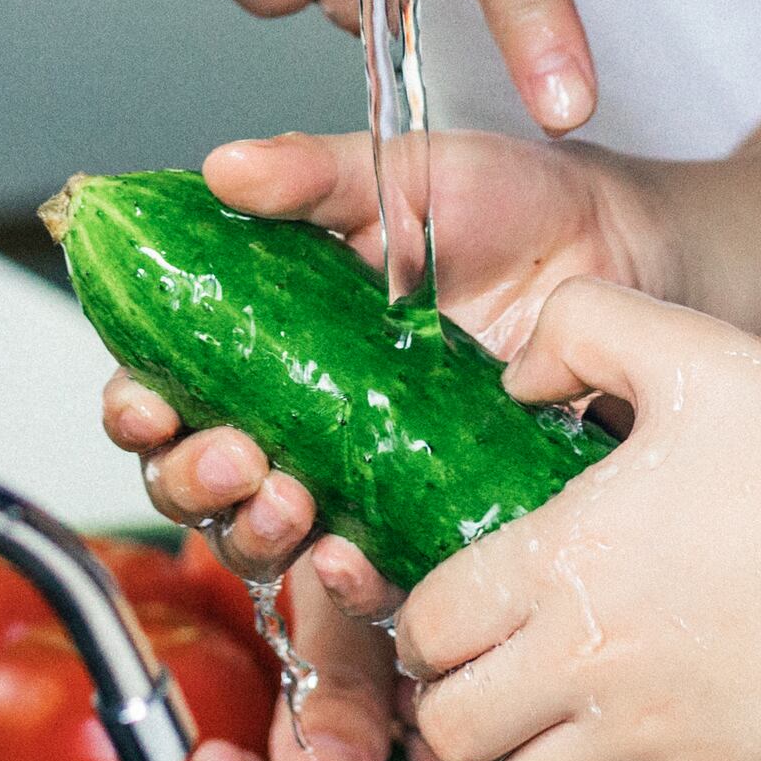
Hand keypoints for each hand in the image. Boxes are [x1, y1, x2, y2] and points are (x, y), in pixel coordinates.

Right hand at [99, 127, 673, 576]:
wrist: (623, 250)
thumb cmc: (506, 206)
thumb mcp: (403, 174)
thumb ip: (314, 174)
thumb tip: (227, 169)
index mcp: (263, 335)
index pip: (165, 387)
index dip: (137, 408)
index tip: (147, 406)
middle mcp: (295, 416)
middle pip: (196, 482)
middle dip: (195, 482)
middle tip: (234, 458)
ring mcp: (358, 478)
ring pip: (265, 543)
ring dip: (256, 537)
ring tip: (291, 503)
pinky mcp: (427, 525)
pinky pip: (368, 587)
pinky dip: (348, 590)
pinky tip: (355, 562)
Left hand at [398, 282, 760, 760]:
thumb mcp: (683, 345)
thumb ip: (577, 328)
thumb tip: (515, 378)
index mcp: (558, 558)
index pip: (425, 627)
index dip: (428, 622)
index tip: (463, 611)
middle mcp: (584, 658)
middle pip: (450, 729)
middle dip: (458, 704)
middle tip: (500, 673)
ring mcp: (649, 733)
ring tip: (567, 721)